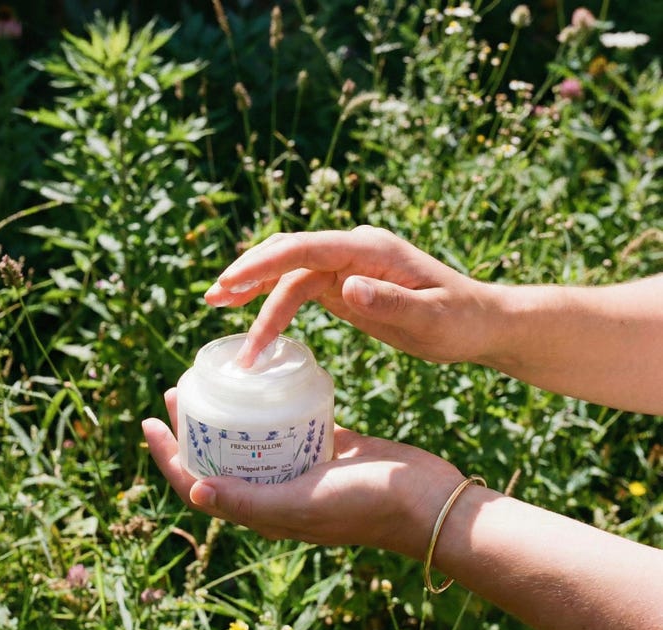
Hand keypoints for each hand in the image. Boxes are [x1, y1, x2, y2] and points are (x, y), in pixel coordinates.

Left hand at [141, 388, 463, 557]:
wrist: (425, 498)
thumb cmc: (362, 506)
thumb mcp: (299, 506)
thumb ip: (248, 503)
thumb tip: (193, 490)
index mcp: (261, 510)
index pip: (198, 484)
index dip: (168, 456)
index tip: (150, 419)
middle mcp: (274, 491)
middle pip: (217, 457)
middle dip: (190, 428)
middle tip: (177, 390)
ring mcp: (300, 468)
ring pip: (249, 439)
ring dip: (224, 414)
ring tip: (211, 382)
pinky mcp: (326, 447)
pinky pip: (287, 425)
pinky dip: (268, 406)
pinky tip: (261, 380)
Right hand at [205, 225, 496, 367]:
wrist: (478, 322)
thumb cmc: (460, 321)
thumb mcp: (431, 319)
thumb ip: (390, 302)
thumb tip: (346, 287)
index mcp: (370, 249)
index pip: (307, 248)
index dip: (265, 264)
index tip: (232, 284)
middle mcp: (353, 250)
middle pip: (288, 252)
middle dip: (248, 273)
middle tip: (212, 298)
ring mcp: (347, 266)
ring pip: (288, 269)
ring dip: (252, 285)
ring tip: (214, 302)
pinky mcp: (345, 285)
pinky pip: (300, 287)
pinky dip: (272, 299)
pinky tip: (251, 312)